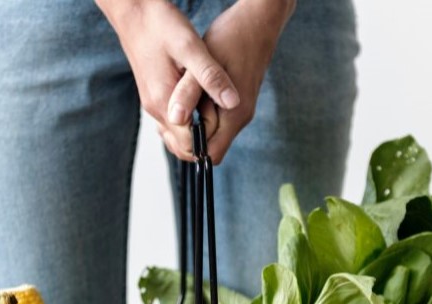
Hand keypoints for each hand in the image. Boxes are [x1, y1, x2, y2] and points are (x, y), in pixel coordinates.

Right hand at [95, 0, 239, 149]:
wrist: (133, 11)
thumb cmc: (161, 25)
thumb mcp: (192, 47)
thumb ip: (211, 77)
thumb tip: (233, 103)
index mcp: (164, 104)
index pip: (189, 146)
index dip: (209, 139)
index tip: (223, 121)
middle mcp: (156, 110)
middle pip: (181, 147)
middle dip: (203, 141)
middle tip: (221, 118)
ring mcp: (153, 106)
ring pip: (176, 137)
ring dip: (196, 133)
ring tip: (213, 111)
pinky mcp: (154, 98)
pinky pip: (172, 123)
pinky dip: (188, 122)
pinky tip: (200, 104)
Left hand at [163, 0, 296, 163]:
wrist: (257, 22)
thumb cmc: (232, 38)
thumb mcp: (204, 63)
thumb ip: (189, 93)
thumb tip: (175, 119)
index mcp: (234, 116)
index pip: (209, 154)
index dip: (189, 146)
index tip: (175, 124)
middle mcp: (239, 120)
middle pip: (209, 149)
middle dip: (188, 137)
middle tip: (174, 112)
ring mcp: (238, 114)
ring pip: (210, 136)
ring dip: (192, 125)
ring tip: (180, 101)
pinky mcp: (234, 105)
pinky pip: (213, 122)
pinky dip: (198, 114)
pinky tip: (189, 96)